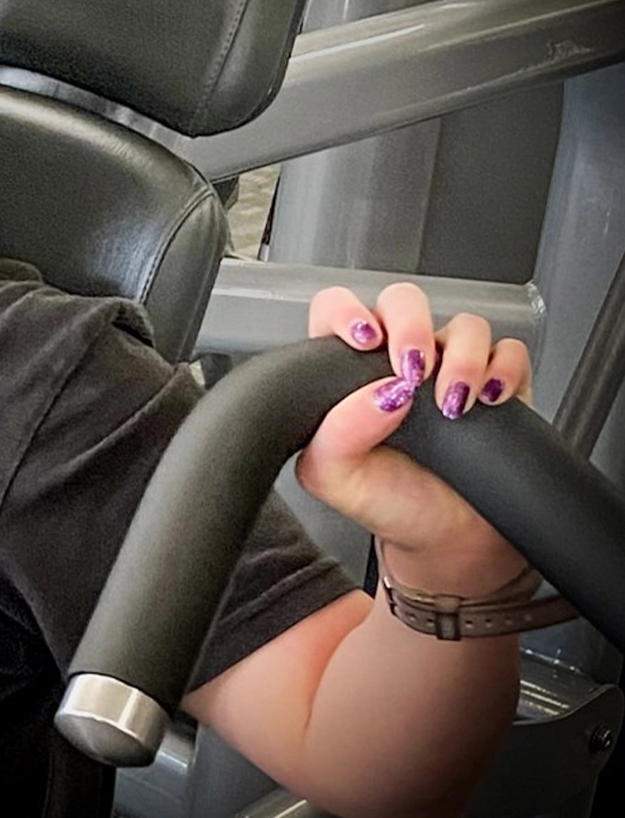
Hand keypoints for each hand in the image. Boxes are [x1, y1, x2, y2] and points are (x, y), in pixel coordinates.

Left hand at [298, 283, 533, 594]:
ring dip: (462, 358)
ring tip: (453, 405)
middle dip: (411, 325)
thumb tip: (378, 394)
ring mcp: (448, 368)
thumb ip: (335, 433)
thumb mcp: (335, 477)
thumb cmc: (387, 504)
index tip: (363, 340)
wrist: (447, 543)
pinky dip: (504, 370)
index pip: (336, 310)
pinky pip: (509, 350)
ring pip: (463, 324)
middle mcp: (397, 362)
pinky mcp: (496, 383)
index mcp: (346, 372)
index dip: (346, 312)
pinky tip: (490, 402)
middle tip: (413, 371)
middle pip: (403, 301)